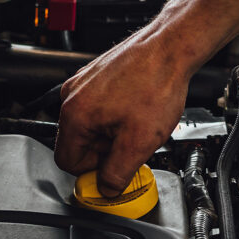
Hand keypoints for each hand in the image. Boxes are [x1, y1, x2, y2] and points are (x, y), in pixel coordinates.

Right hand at [54, 26, 192, 196]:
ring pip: (89, 127)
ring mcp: (82, 83)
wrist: (171, 48)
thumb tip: (106, 190)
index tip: (114, 170)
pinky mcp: (96, 77)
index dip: (92, 172)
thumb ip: (116, 174)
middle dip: (104, 152)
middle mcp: (71, 96)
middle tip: (131, 144)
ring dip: (111, 135)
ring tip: (137, 124)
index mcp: (74, 114)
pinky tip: (136, 111)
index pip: (67, 162)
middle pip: (77, 144)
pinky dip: (115, 117)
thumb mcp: (138, 143)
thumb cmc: (156, 84)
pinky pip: (98, 109)